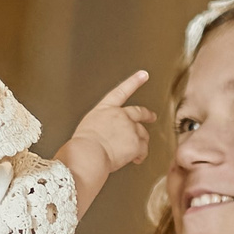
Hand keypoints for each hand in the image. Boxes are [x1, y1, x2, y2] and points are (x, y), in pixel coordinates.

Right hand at [56, 70, 154, 209]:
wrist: (88, 154)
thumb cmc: (82, 145)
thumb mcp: (88, 127)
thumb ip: (101, 126)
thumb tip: (105, 135)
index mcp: (105, 109)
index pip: (122, 91)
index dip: (134, 81)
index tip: (143, 74)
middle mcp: (120, 116)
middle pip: (139, 112)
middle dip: (147, 114)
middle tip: (151, 116)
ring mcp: (130, 128)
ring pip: (143, 134)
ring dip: (141, 141)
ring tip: (137, 151)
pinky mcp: (136, 143)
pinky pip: (143, 150)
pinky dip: (140, 156)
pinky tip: (136, 159)